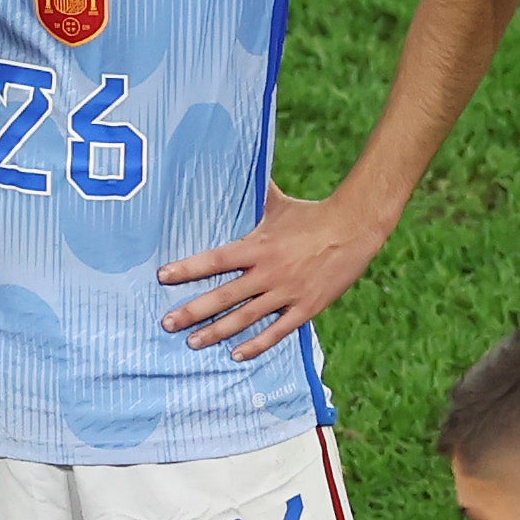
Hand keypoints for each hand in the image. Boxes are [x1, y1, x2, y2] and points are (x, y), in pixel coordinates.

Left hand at [158, 188, 390, 360]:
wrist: (355, 228)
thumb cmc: (312, 213)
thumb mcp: (278, 203)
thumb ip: (253, 194)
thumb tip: (235, 164)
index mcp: (258, 246)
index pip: (215, 259)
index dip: (188, 269)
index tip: (163, 277)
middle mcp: (268, 272)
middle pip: (223, 296)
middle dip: (193, 311)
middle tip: (167, 323)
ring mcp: (287, 292)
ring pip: (245, 318)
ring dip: (217, 332)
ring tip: (193, 342)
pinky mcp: (306, 307)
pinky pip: (277, 331)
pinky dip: (256, 345)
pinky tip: (236, 354)